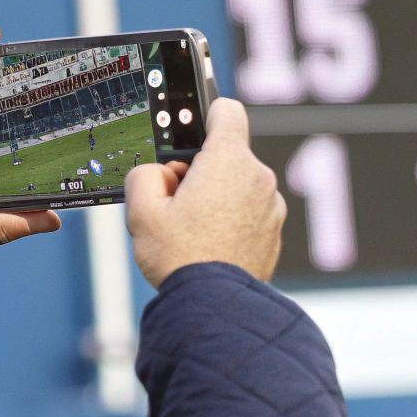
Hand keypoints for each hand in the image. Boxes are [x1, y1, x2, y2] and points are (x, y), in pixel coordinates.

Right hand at [124, 99, 284, 286]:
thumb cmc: (181, 258)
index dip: (206, 116)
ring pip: (239, 186)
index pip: (226, 110)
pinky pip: (250, 213)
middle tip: (177, 200)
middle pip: (227, 155)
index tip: (192, 131)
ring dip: (218, 198)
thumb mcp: (142, 211)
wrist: (214, 306)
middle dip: (201, 169)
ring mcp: (271, 207)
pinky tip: (211, 244)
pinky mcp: (274, 232)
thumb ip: (145, 175)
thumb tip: (159, 173)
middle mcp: (257, 178)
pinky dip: (233, 221)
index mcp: (228, 161)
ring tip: (192, 229)